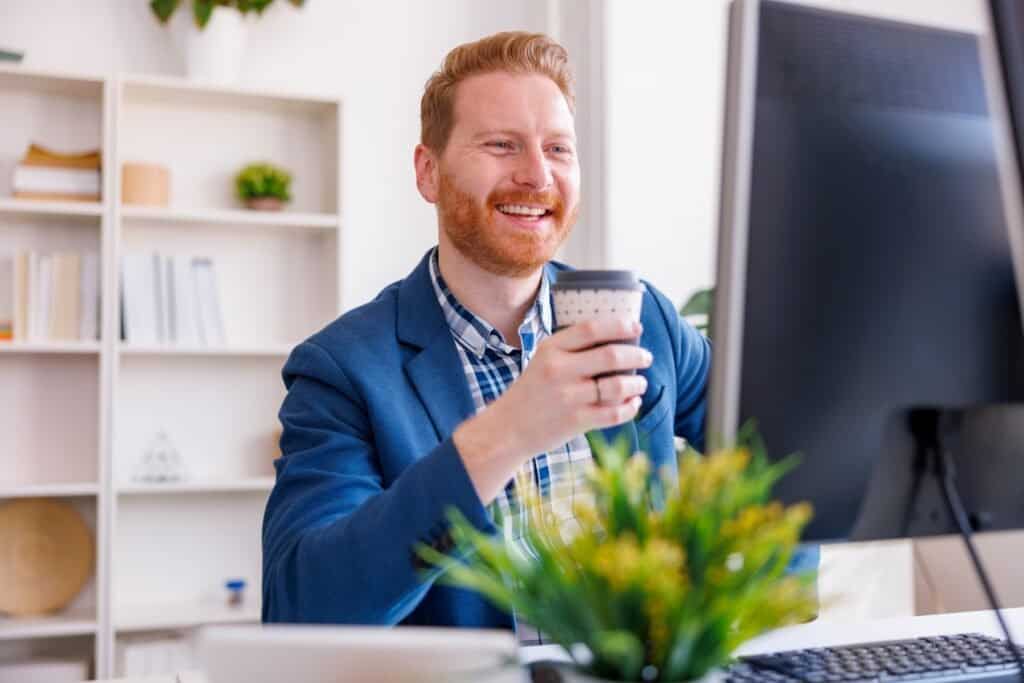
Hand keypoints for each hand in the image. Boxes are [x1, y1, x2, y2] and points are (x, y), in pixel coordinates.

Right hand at [453, 317, 652, 503]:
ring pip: (617, 386)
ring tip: (640, 383)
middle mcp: (559, 370)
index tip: (636, 327)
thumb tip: (614, 335)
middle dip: (636, 355)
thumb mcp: (543, 359)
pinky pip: (614, 413)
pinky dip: (630, 407)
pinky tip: (633, 403)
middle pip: (611, 356)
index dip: (619, 325)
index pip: (591, 329)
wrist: (509, 428)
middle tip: (646, 357)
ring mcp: (568, 397)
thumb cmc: (532, 390)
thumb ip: (571, 347)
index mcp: (551, 349)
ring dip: (636, 383)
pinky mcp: (575, 421)